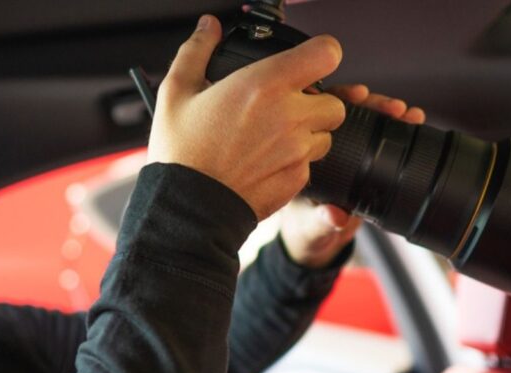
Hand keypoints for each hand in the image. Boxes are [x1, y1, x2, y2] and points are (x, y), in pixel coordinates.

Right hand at [148, 15, 346, 219]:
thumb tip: (208, 28)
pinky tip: (267, 161)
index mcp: (264, 85)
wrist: (188, 207)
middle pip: (334, 101)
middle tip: (287, 108)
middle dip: (317, 102)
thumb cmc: (182, 153)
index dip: (322, 54)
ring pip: (326, 134)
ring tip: (274, 137)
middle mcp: (289, 116)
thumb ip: (197, 51)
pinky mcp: (298, 178)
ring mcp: (297, 150)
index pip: (325, 54)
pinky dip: (297, 161)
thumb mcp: (176, 92)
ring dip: (309, 133)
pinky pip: (311, 163)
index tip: (311, 59)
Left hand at [280, 84, 425, 267]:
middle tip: (394, 108)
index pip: (316, 113)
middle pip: (345, 111)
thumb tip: (335, 216)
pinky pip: (380, 137)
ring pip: (366, 121)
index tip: (360, 98)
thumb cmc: (307, 231)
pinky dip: (399, 128)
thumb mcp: (313, 228)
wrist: (320, 241)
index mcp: (302, 152)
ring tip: (411, 115)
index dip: (337, 101)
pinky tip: (416, 120)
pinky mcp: (363, 160)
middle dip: (373, 104)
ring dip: (389, 113)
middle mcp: (322, 145)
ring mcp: (344, 151)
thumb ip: (323, 222)